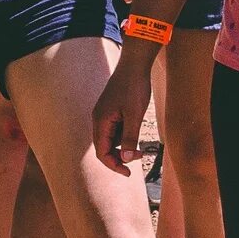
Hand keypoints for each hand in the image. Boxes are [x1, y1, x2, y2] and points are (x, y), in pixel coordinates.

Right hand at [91, 46, 158, 170]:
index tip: (128, 173)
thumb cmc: (134, 88)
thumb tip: (126, 159)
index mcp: (100, 121)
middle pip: (104, 147)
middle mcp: (99, 119)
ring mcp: (104, 114)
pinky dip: (124, 136)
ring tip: (140, 146)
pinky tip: (136, 132)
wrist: (134, 64)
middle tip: (138, 158)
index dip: (114, 165)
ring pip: (111, 139)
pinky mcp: (111, 110)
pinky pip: (115, 129)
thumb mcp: (135, 115)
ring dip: (123, 146)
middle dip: (119, 157)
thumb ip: (129, 138)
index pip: (102, 152)